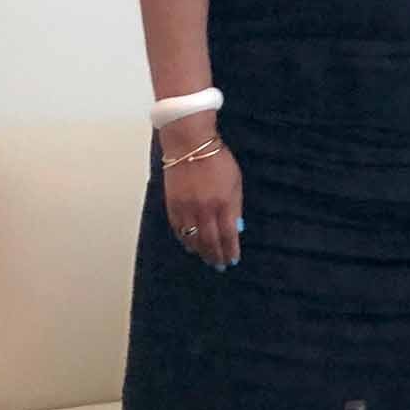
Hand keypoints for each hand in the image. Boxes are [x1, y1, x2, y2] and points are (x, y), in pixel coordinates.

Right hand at [163, 144, 243, 269]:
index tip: (233, 260)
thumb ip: (236, 206)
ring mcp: (186, 208)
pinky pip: (178, 229)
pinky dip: (184, 240)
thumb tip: (237, 228)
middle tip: (219, 266)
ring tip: (206, 258)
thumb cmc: (216, 158)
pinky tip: (190, 246)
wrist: (189, 144)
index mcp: (223, 203)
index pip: (228, 235)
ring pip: (192, 238)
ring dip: (200, 251)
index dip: (230, 250)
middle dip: (215, 256)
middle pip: (210, 241)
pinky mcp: (172, 205)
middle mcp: (204, 209)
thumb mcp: (236, 181)